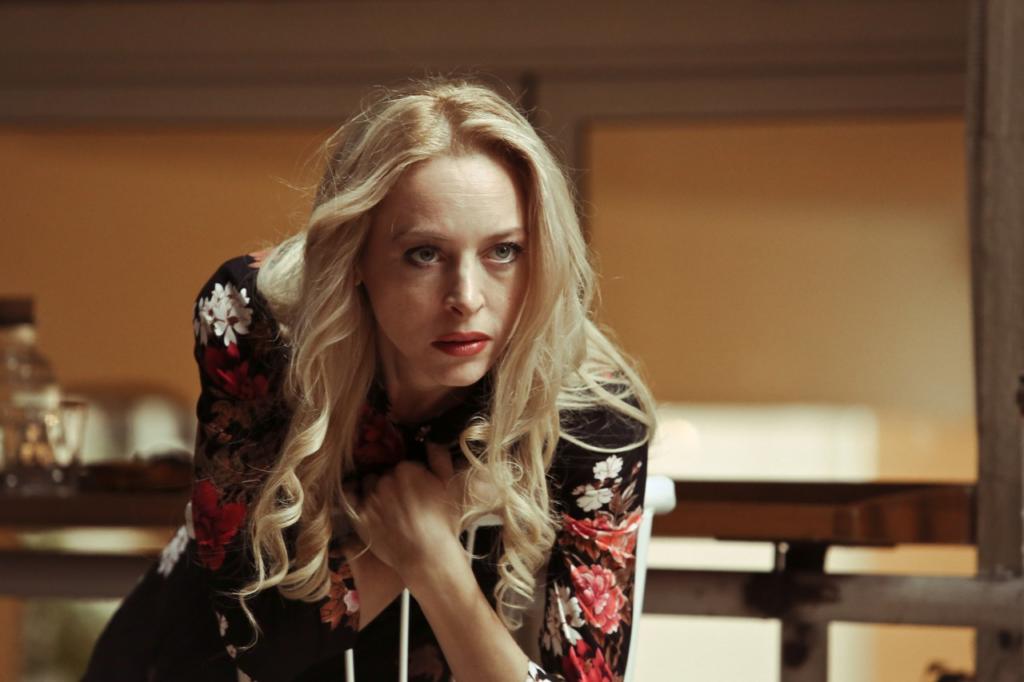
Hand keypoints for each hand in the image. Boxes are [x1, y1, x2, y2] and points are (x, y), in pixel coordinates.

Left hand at [352, 443, 464, 577]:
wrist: (427, 557)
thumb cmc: (442, 522)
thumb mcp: (448, 486)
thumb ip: (439, 458)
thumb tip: (431, 440)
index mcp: (407, 469)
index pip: (404, 466)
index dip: (411, 478)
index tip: (416, 490)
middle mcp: (385, 480)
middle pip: (386, 475)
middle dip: (393, 485)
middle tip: (404, 502)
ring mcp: (371, 498)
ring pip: (369, 485)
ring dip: (376, 491)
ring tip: (388, 507)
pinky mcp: (359, 517)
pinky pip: (351, 498)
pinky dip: (356, 497)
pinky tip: (365, 503)